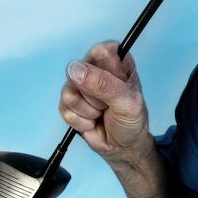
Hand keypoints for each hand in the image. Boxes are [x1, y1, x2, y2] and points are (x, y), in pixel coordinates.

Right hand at [59, 41, 148, 157]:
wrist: (123, 147)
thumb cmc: (132, 121)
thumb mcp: (128, 102)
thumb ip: (104, 85)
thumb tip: (74, 69)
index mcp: (117, 60)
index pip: (101, 50)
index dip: (106, 72)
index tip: (117, 85)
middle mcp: (95, 68)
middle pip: (80, 72)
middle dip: (96, 96)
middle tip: (110, 104)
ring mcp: (78, 86)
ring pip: (69, 93)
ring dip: (89, 110)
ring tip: (102, 112)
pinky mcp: (67, 104)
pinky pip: (65, 111)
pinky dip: (82, 121)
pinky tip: (92, 121)